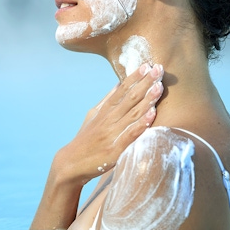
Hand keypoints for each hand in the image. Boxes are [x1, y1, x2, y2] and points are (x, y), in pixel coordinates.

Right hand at [58, 63, 164, 183]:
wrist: (71, 164)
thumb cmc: (85, 139)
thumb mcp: (93, 116)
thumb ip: (107, 100)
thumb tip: (119, 84)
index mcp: (104, 111)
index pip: (121, 90)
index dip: (134, 77)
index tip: (147, 65)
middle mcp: (108, 119)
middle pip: (130, 98)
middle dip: (145, 83)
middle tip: (159, 69)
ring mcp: (111, 134)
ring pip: (132, 114)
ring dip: (147, 100)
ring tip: (159, 87)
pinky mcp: (114, 150)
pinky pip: (130, 135)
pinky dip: (141, 124)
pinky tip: (152, 114)